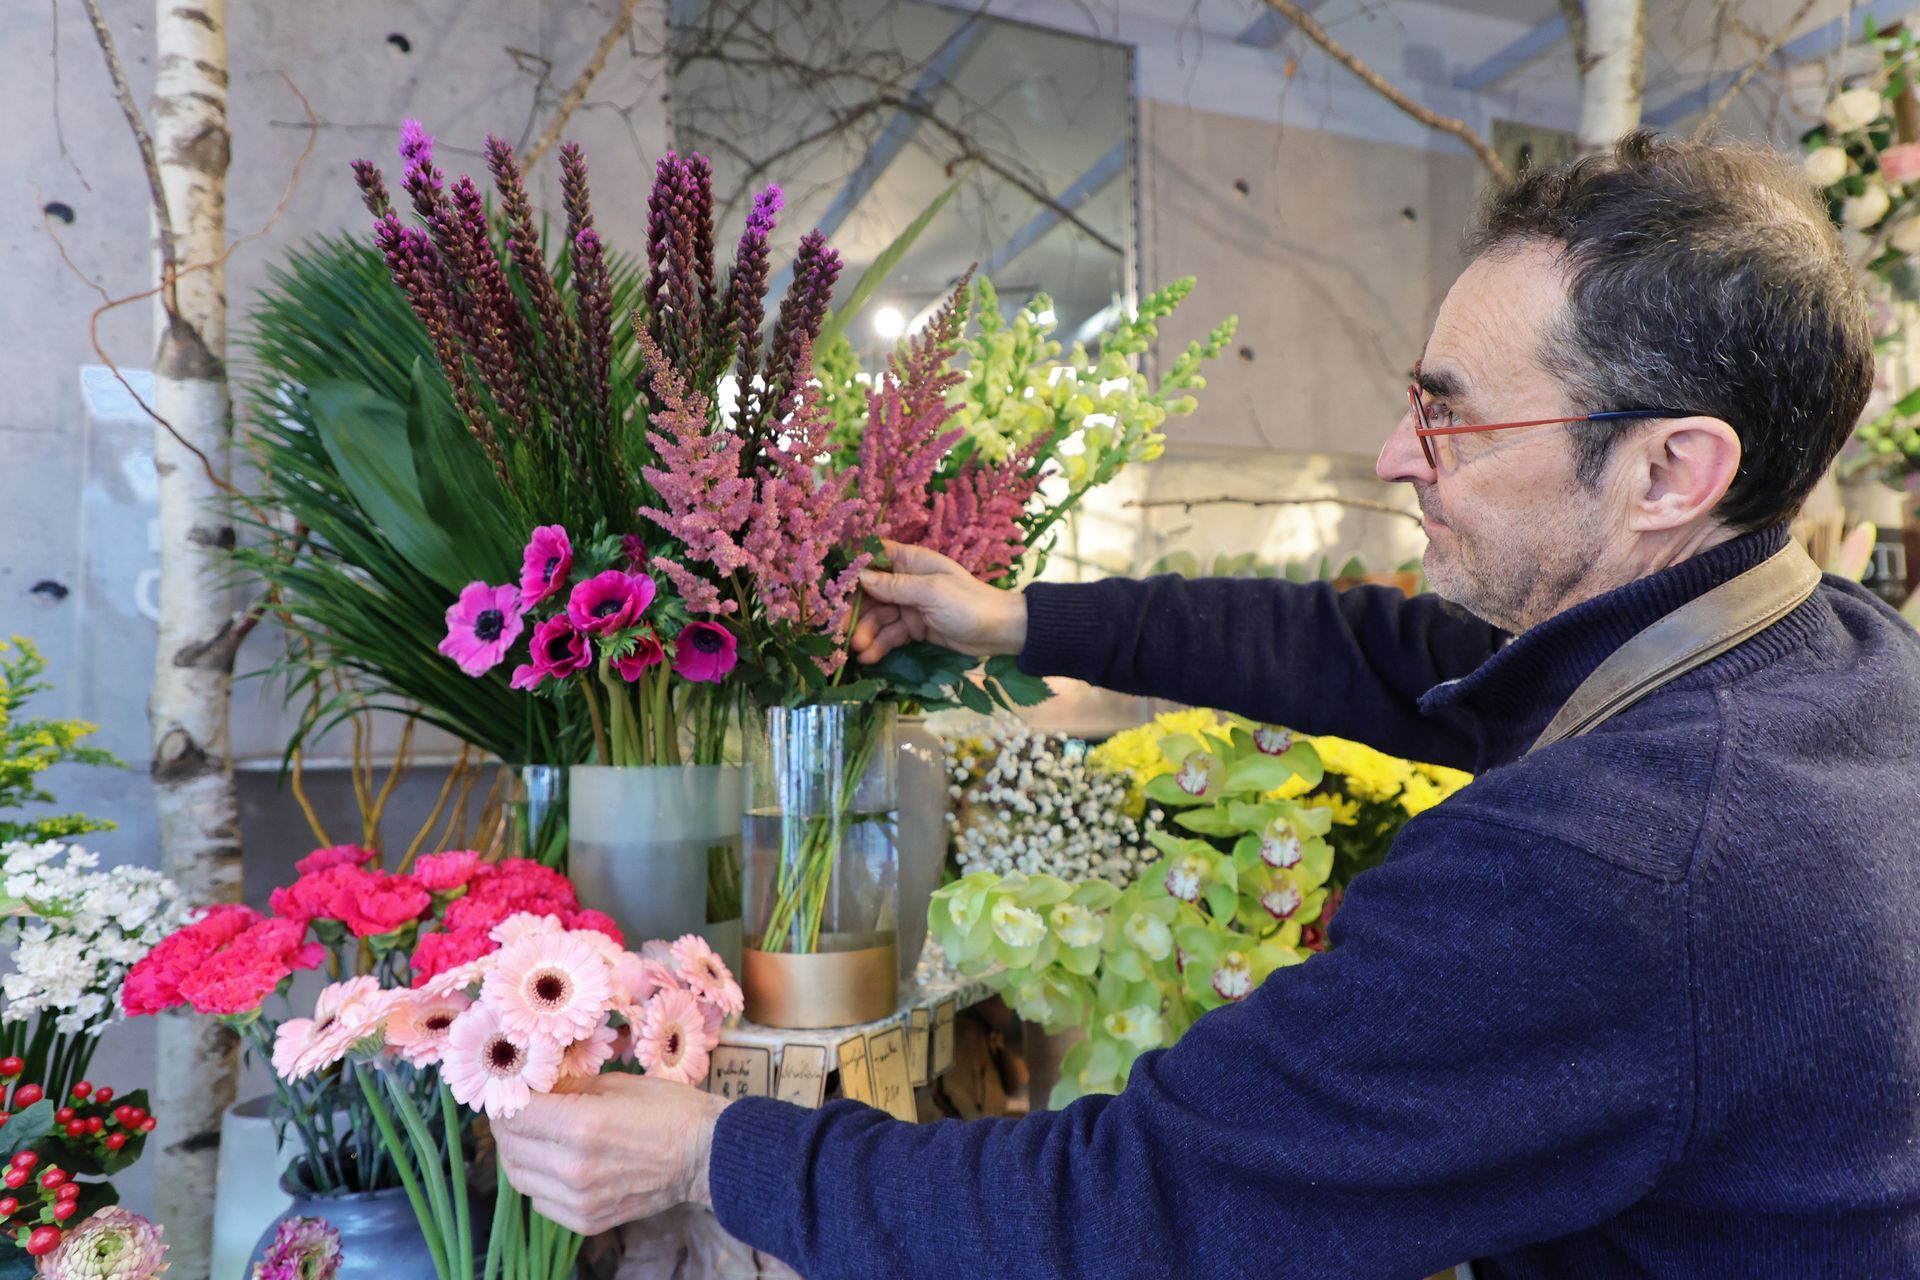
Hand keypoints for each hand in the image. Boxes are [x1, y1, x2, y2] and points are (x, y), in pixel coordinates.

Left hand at [491, 1073, 728, 1235]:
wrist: (706, 1156)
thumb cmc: (669, 1110)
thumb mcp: (617, 1083)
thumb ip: (569, 1086)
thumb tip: (534, 1085)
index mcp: (583, 1125)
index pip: (516, 1114)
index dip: (508, 1098)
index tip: (511, 1089)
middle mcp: (574, 1167)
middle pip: (511, 1147)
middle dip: (508, 1125)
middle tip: (518, 1110)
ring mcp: (580, 1200)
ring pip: (520, 1178)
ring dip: (519, 1153)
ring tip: (534, 1136)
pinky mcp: (587, 1221)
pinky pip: (541, 1201)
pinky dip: (539, 1181)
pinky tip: (556, 1163)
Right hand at [852, 541, 1027, 664]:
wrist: (1000, 632)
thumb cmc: (968, 603)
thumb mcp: (930, 592)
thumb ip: (894, 586)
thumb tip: (859, 576)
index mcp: (911, 562)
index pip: (873, 558)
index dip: (851, 570)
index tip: (830, 588)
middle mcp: (906, 581)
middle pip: (870, 593)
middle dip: (855, 612)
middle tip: (840, 632)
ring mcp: (910, 605)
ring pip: (878, 618)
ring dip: (866, 633)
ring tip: (857, 650)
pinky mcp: (915, 628)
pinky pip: (891, 635)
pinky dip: (880, 645)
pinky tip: (869, 657)